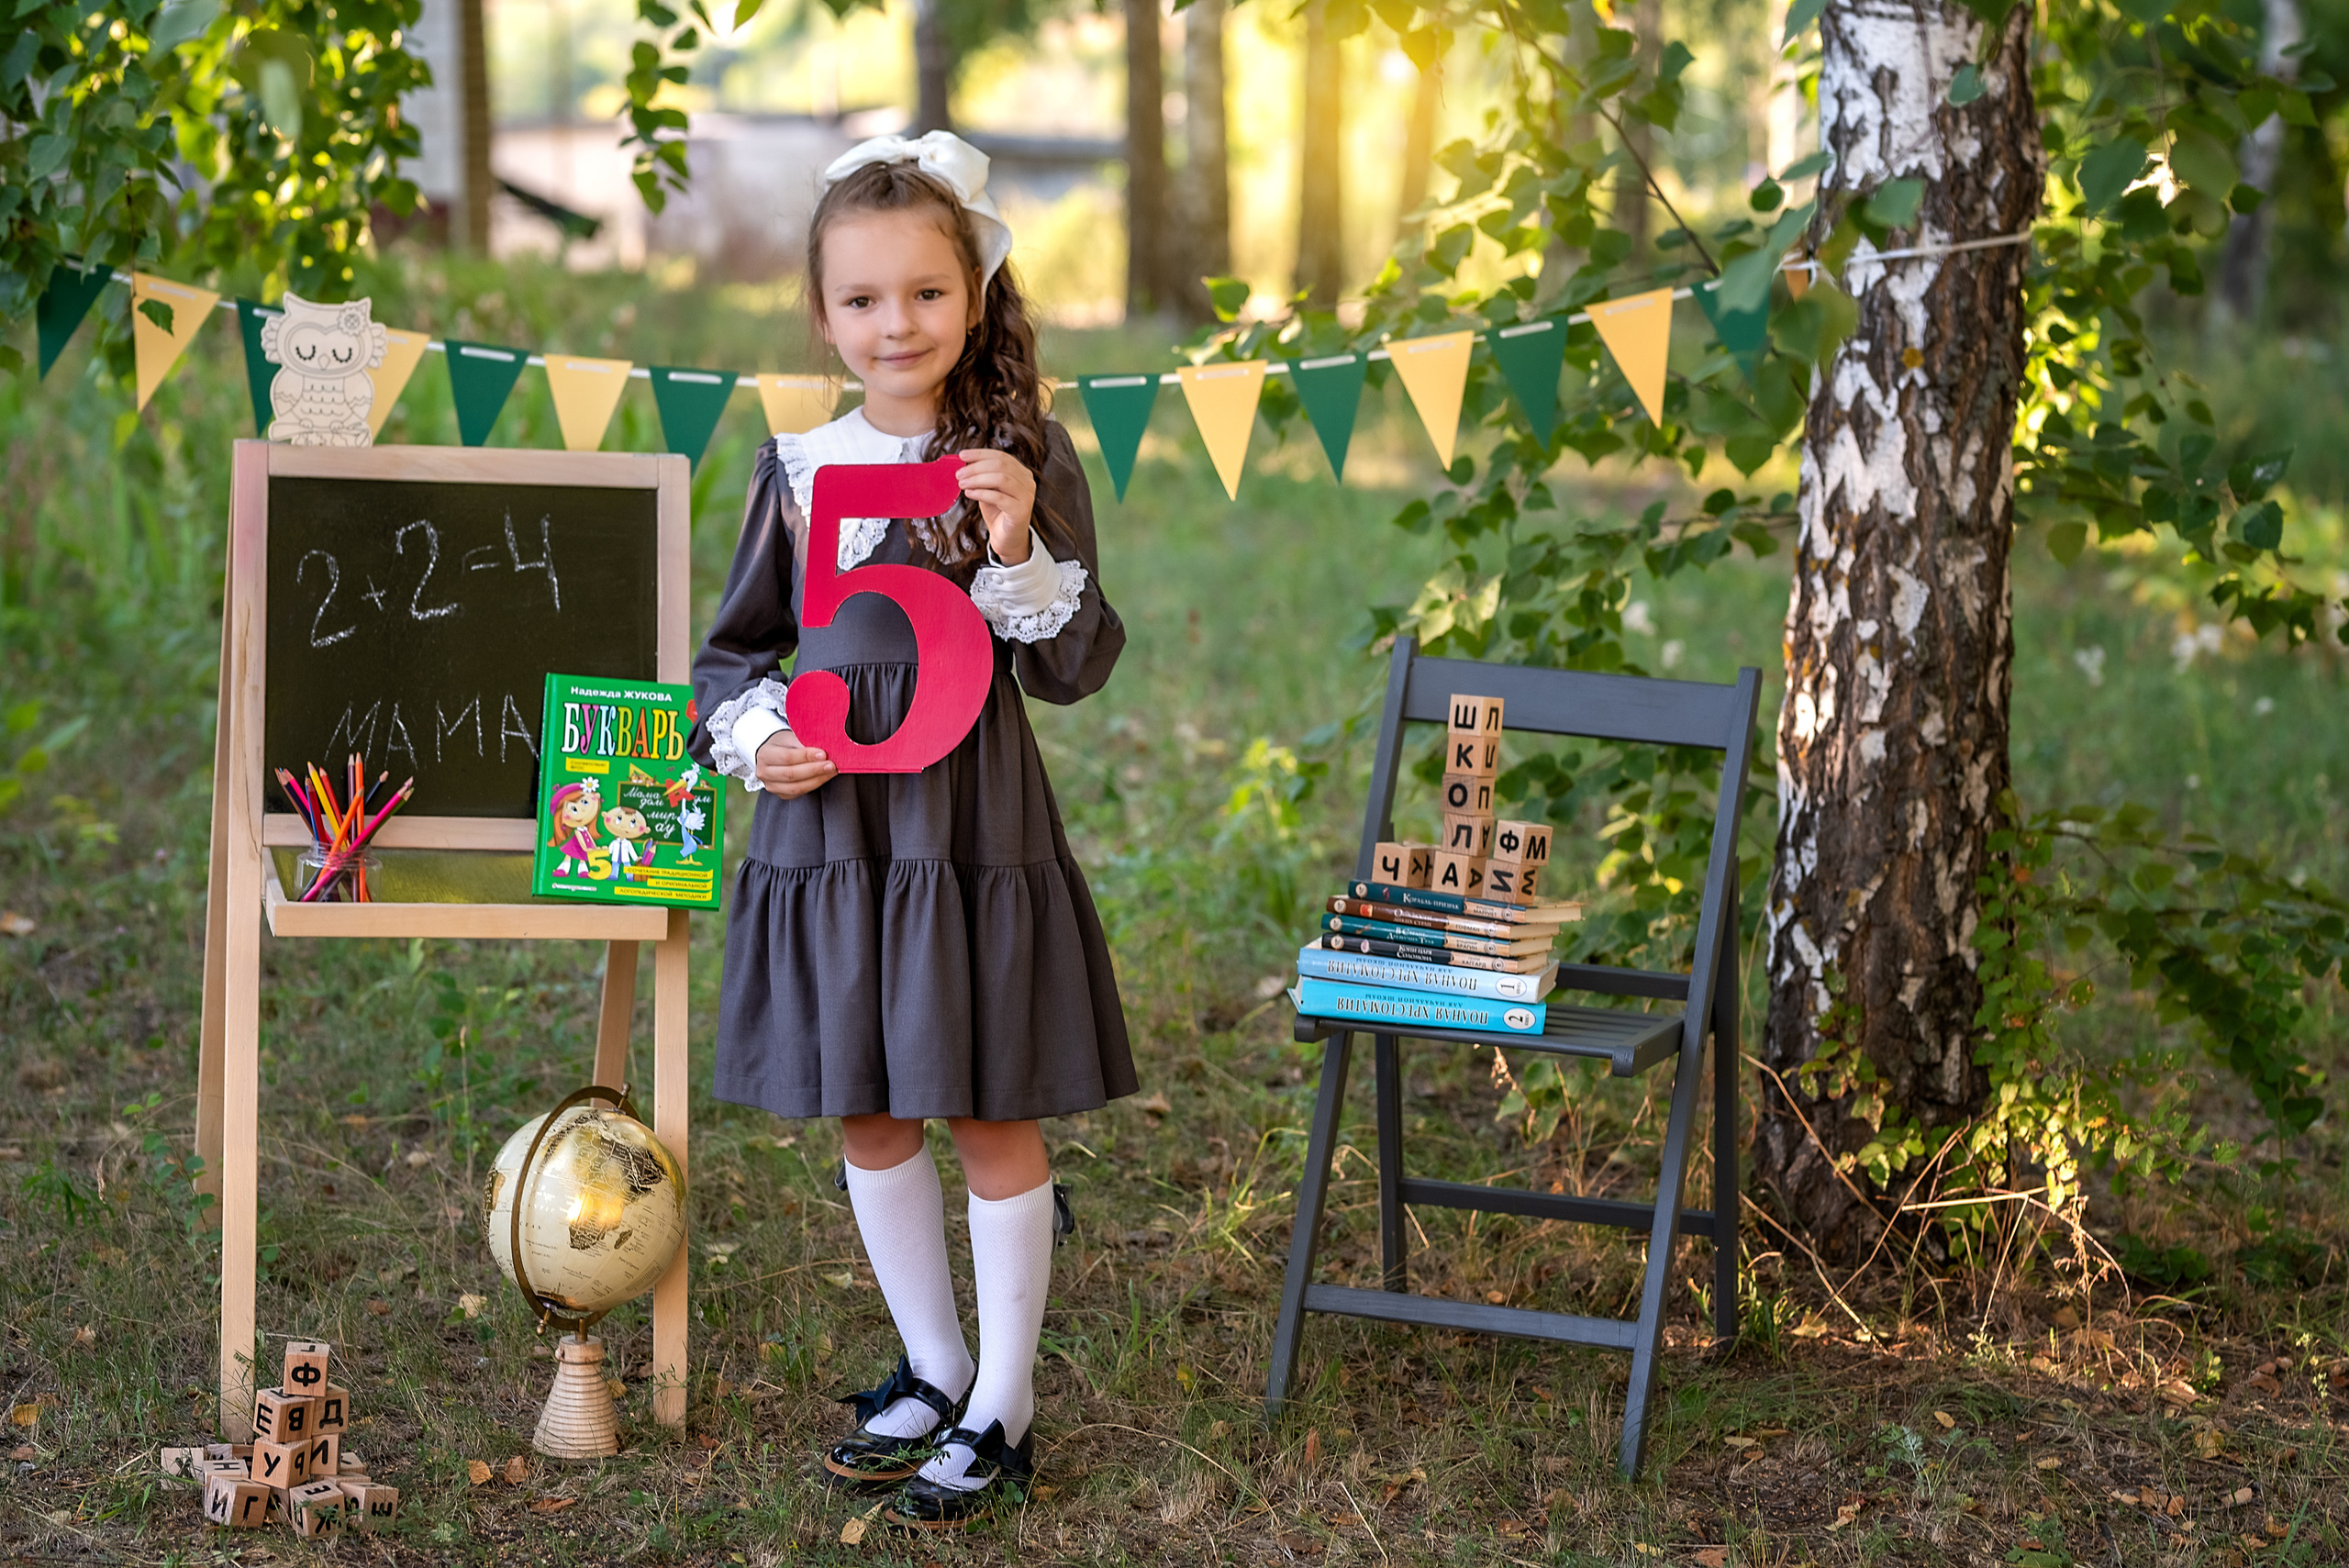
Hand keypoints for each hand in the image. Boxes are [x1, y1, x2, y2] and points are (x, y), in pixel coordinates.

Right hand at [754, 732, 835, 797]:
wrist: (774, 754)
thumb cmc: (784, 743)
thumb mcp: (790, 737)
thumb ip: (803, 743)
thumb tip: (822, 752)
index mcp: (765, 755)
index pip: (787, 757)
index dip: (806, 757)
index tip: (823, 754)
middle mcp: (764, 772)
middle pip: (791, 774)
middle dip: (814, 770)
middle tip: (831, 765)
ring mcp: (771, 786)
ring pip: (796, 787)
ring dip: (817, 780)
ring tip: (831, 772)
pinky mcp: (781, 794)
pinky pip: (799, 793)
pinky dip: (814, 785)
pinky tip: (824, 777)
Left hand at [956, 449, 1036, 563]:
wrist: (1006, 538)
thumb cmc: (997, 513)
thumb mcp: (988, 489)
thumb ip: (982, 476)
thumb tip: (964, 463)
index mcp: (1021, 473)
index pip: (1001, 456)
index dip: (980, 454)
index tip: (962, 455)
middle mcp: (1028, 482)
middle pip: (1001, 465)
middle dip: (976, 467)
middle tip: (959, 473)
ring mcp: (1027, 497)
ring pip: (1001, 479)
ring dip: (978, 479)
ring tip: (962, 483)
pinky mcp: (1021, 511)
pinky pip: (999, 497)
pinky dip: (981, 493)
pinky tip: (969, 493)